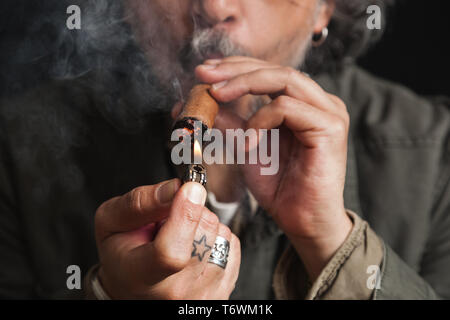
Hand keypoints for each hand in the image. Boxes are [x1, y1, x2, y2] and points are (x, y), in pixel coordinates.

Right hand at [95, 179, 240, 298]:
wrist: (130, 285)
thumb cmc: (121, 255)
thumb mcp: (111, 222)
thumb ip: (139, 203)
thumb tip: (175, 188)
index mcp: (142, 276)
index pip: (172, 253)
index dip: (186, 215)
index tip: (189, 189)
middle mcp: (175, 292)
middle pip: (204, 234)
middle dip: (191, 211)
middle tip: (167, 222)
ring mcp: (202, 295)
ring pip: (222, 235)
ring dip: (203, 225)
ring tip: (180, 237)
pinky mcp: (222, 291)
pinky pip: (233, 244)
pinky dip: (216, 237)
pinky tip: (195, 247)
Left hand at [195, 57, 351, 279]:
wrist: (302, 221)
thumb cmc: (279, 186)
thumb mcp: (246, 147)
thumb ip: (230, 122)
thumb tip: (201, 101)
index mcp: (302, 103)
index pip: (268, 72)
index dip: (235, 66)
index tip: (204, 71)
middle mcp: (318, 102)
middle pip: (275, 69)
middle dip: (235, 69)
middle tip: (205, 74)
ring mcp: (328, 112)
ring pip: (284, 79)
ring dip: (244, 85)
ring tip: (217, 97)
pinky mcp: (330, 127)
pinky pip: (288, 107)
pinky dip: (260, 119)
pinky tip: (248, 142)